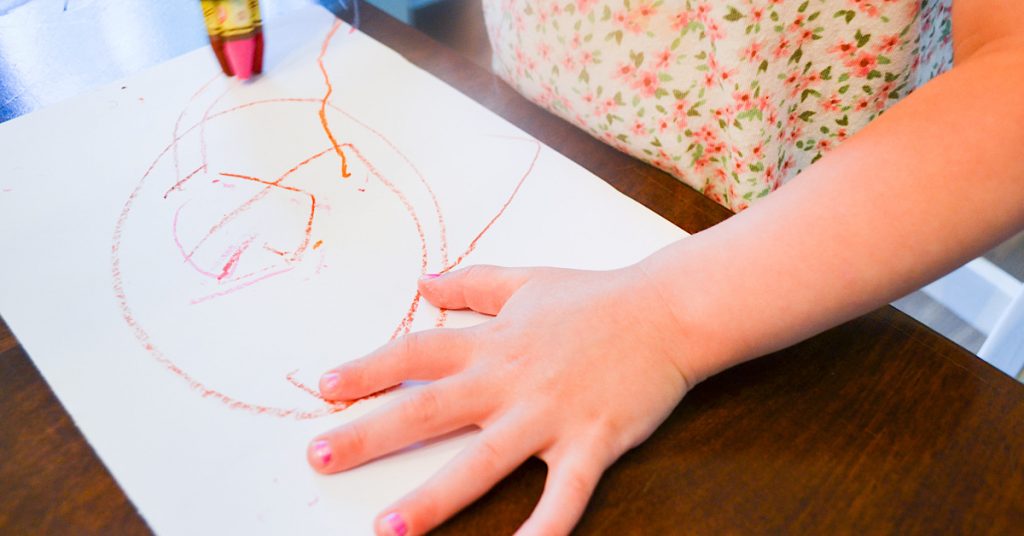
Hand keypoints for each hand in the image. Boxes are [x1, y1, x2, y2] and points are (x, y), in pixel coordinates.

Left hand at [308, 264, 697, 534]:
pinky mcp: (590, 444)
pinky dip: (541, 531)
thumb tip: (422, 281)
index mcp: (493, 343)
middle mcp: (510, 381)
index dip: (367, 370)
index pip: (415, 354)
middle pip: (429, 410)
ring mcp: (548, 416)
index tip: (324, 387)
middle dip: (370, 434)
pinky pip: (562, 498)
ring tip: (388, 529)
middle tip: (318, 458)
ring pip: (481, 462)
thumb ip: (471, 283)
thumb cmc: (596, 298)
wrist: (667, 311)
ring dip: (433, 498)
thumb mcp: (526, 281)